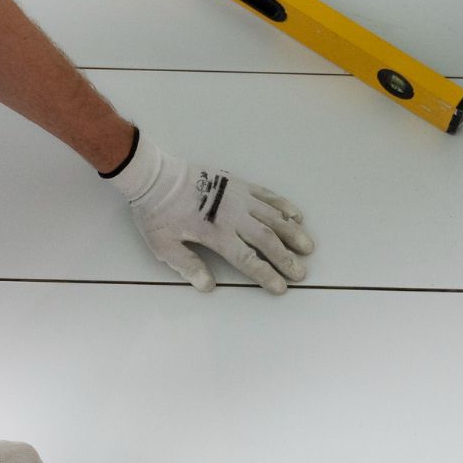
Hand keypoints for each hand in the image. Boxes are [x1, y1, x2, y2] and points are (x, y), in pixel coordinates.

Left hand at [105, 131, 314, 293]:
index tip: (281, 287)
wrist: (155, 176)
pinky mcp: (238, 183)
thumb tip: (208, 286)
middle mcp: (232, 215)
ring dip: (292, 233)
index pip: (247, 259)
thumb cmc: (156, 212)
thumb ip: (187, 265)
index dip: (266, 274)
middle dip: (286, 258)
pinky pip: (267, 195)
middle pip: (266, 240)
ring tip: (307, 247)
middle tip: (301, 273)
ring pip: (273, 216)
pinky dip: (283, 206)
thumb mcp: (163, 245)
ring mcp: (238, 197)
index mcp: (215, 233)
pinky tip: (295, 216)